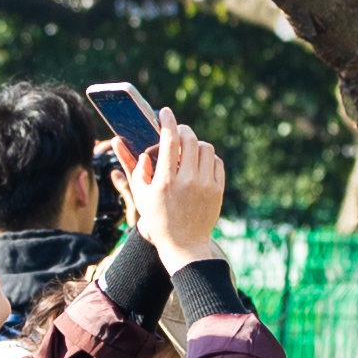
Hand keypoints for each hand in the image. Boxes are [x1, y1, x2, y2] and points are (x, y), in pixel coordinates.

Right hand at [121, 119, 233, 261]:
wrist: (184, 245)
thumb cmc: (159, 220)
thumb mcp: (141, 197)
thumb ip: (139, 171)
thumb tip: (146, 153)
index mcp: (166, 180)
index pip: (169, 139)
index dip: (167, 121)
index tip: (164, 112)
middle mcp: (188, 180)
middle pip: (190, 138)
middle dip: (182, 130)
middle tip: (177, 132)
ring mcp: (206, 185)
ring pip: (206, 148)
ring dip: (195, 144)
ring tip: (188, 152)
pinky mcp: (218, 190)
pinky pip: (216, 162)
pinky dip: (207, 158)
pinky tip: (199, 165)